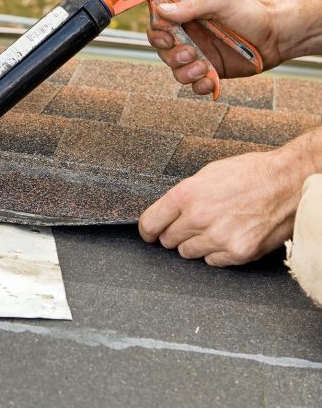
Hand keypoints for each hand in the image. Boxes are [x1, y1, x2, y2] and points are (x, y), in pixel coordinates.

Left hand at [138, 134, 316, 265]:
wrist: (288, 183)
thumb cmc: (251, 174)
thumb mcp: (207, 174)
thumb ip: (184, 196)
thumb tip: (167, 211)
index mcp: (187, 195)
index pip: (150, 223)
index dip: (148, 230)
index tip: (150, 233)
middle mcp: (199, 218)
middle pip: (168, 240)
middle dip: (175, 234)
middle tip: (190, 225)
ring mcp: (218, 238)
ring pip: (188, 253)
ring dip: (196, 244)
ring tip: (214, 228)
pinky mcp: (238, 252)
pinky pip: (213, 261)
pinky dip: (217, 253)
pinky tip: (229, 236)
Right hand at [146, 0, 282, 95]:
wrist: (277, 35)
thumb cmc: (251, 12)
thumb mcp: (220, 1)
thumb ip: (190, 7)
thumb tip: (161, 10)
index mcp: (187, 16)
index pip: (158, 25)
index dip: (157, 33)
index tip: (168, 37)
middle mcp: (189, 36)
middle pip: (163, 51)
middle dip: (172, 56)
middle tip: (191, 53)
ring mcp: (199, 56)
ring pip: (176, 71)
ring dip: (185, 72)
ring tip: (204, 67)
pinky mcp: (210, 72)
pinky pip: (194, 85)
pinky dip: (199, 86)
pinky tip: (211, 81)